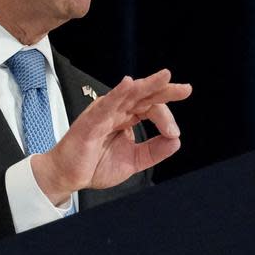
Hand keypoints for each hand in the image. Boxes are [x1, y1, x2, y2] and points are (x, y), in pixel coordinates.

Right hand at [30, 69, 191, 203]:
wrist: (69, 177)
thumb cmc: (95, 165)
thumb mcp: (134, 161)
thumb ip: (154, 151)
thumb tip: (176, 141)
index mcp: (127, 118)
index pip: (152, 109)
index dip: (166, 119)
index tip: (174, 134)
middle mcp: (117, 111)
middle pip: (144, 96)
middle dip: (165, 90)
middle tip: (185, 89)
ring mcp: (104, 113)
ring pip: (129, 94)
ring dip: (147, 85)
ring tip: (165, 77)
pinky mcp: (91, 120)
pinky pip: (106, 104)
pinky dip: (117, 93)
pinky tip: (129, 85)